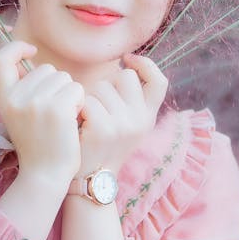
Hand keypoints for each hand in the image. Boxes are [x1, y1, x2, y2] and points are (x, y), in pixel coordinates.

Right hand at [0, 40, 84, 186]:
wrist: (45, 174)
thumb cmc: (37, 143)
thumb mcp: (17, 114)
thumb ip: (22, 89)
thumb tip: (31, 59)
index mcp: (3, 98)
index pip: (0, 59)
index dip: (16, 48)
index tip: (31, 51)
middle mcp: (16, 98)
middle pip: (46, 69)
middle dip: (56, 84)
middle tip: (53, 111)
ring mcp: (36, 102)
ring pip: (64, 78)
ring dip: (69, 94)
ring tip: (62, 118)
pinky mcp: (57, 109)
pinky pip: (76, 89)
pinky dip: (80, 102)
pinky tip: (72, 120)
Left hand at [77, 54, 167, 176]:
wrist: (92, 179)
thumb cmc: (103, 144)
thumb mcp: (127, 124)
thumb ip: (130, 99)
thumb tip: (124, 64)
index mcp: (148, 117)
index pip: (159, 81)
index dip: (146, 64)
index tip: (127, 60)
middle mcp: (141, 120)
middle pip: (125, 77)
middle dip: (107, 85)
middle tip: (98, 106)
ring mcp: (124, 124)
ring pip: (102, 87)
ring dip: (89, 97)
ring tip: (87, 119)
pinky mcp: (104, 129)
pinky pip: (88, 100)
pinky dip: (79, 109)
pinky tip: (79, 124)